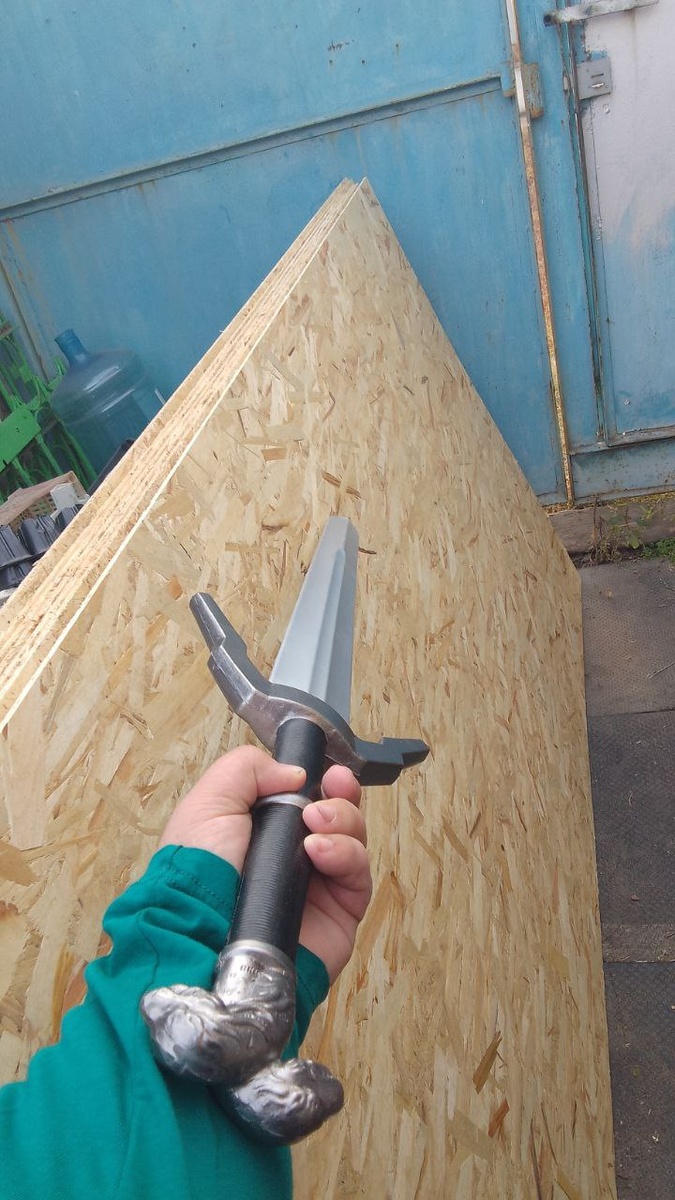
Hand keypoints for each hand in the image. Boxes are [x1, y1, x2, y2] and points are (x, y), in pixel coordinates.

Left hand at [159, 746, 370, 981]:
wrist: (203, 930)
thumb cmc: (199, 867)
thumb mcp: (211, 801)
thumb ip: (248, 769)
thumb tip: (295, 775)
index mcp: (264, 830)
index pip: (307, 799)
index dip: (323, 782)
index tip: (328, 772)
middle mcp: (293, 857)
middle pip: (339, 816)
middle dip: (342, 797)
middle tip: (335, 787)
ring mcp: (319, 886)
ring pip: (354, 841)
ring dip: (343, 821)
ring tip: (316, 824)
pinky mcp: (339, 913)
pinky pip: (358, 876)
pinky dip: (346, 855)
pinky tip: (319, 852)